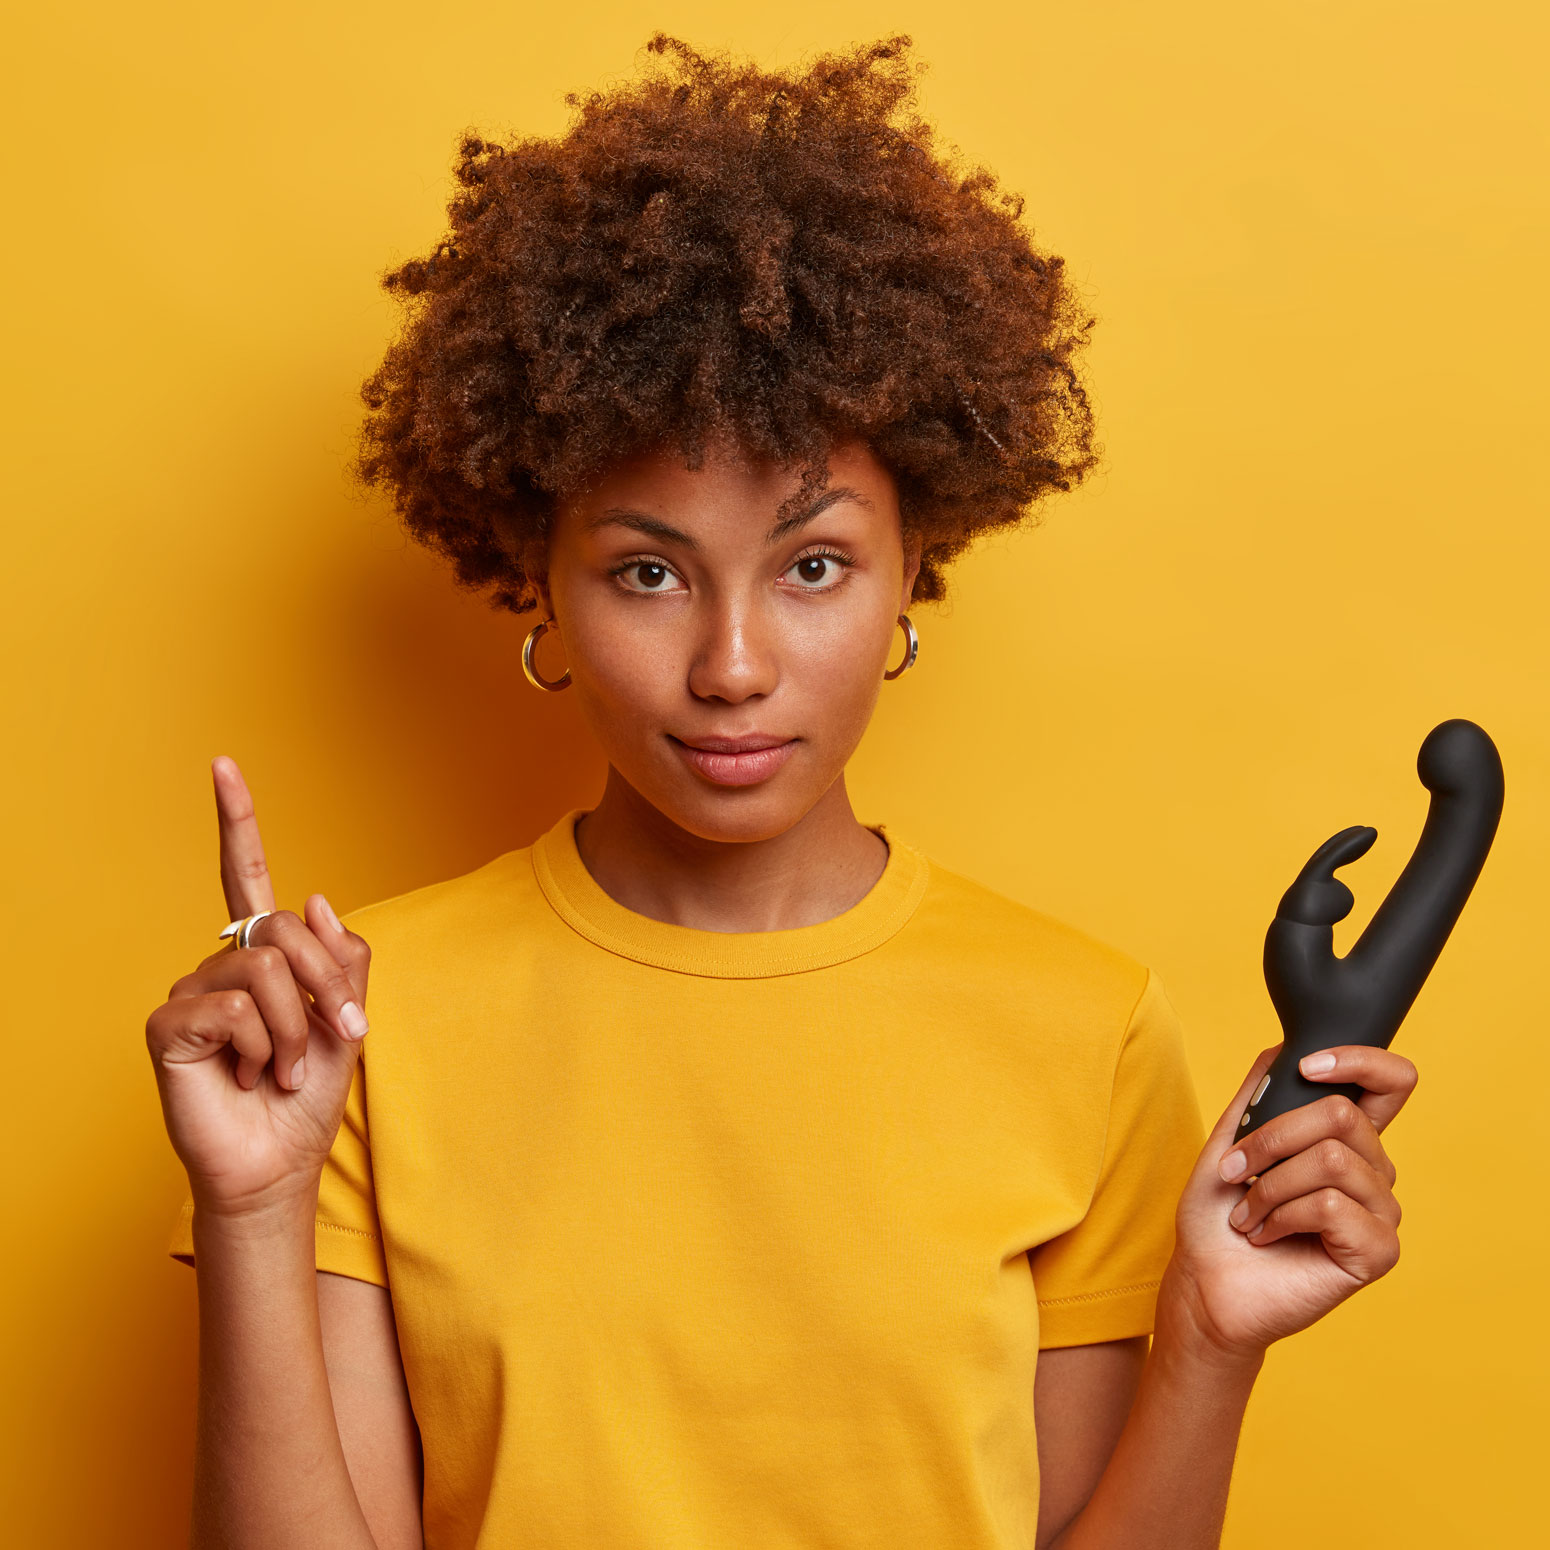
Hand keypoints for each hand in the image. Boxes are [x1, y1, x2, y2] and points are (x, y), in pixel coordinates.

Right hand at [145, 756, 372, 1220]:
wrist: (281, 1161)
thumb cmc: (308, 1094)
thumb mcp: (346, 1019)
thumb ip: (339, 958)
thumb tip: (312, 897)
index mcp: (263, 955)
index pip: (246, 876)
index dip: (236, 821)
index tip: (223, 765)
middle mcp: (220, 964)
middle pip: (284, 928)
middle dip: (327, 984)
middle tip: (336, 1037)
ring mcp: (190, 992)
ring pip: (266, 970)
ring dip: (294, 1028)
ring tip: (281, 1068)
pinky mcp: (169, 1026)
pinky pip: (234, 1007)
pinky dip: (259, 1045)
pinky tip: (247, 1074)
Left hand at [1159, 1039, 1415, 1365]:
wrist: (1205, 1280)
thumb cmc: (1217, 1215)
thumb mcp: (1231, 1139)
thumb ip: (1261, 1092)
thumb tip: (1285, 1046)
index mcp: (1346, 1140)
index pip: (1391, 1082)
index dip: (1361, 1060)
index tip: (1307, 1067)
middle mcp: (1372, 1171)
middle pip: (1343, 1114)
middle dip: (1272, 1139)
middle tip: (1236, 1172)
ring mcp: (1381, 1211)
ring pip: (1333, 1160)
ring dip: (1270, 1186)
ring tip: (1248, 1214)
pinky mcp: (1379, 1251)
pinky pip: (1333, 1206)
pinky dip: (1284, 1216)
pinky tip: (1269, 1237)